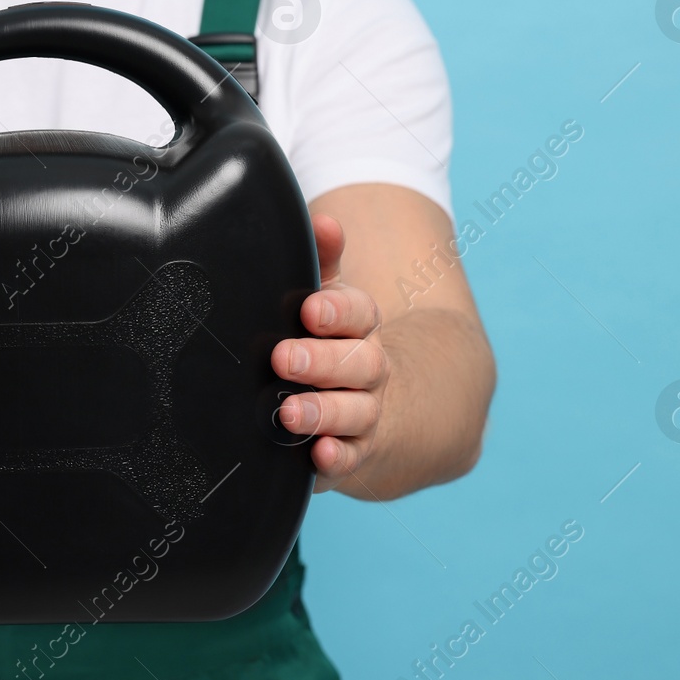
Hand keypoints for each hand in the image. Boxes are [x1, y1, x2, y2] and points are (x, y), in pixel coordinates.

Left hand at [272, 213, 387, 493]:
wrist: (396, 411)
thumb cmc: (339, 346)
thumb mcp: (332, 304)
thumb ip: (324, 263)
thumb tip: (322, 220)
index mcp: (360, 329)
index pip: (360, 314)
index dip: (337, 311)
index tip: (310, 309)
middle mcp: (369, 371)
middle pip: (358, 362)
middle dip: (321, 360)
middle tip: (283, 356)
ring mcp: (367, 414)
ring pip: (354, 412)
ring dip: (322, 411)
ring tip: (289, 411)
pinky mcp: (357, 454)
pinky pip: (351, 459)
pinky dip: (336, 459)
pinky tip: (320, 457)